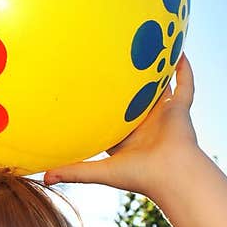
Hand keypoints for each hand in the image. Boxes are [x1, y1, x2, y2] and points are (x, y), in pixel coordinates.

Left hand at [43, 52, 198, 197]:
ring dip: (157, 71)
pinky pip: (185, 84)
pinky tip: (179, 50)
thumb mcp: (99, 171)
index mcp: (128, 138)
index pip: (113, 117)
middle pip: (136, 98)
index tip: (86, 87)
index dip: (102, 104)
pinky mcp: (182, 110)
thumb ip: (73, 171)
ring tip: (149, 47)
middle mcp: (146, 124)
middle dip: (128, 83)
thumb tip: (41, 179)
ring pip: (161, 88)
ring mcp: (165, 115)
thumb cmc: (138, 175)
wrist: (171, 176)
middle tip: (114, 59)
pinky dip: (184, 69)